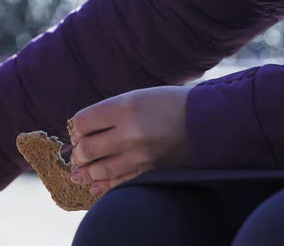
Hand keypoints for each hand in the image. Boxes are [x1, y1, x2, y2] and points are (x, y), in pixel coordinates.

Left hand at [68, 86, 190, 194]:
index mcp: (125, 107)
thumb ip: (110, 112)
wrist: (208, 120)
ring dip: (86, 172)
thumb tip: (82, 130)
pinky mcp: (151, 172)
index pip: (83, 122)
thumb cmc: (169, 104)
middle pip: (87, 148)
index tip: (78, 132)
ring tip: (79, 173)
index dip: (76, 128)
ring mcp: (140, 155)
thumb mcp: (137, 97)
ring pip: (100, 169)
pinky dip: (104, 186)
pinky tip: (94, 187)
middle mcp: (130, 132)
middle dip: (78, 153)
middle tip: (77, 154)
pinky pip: (120, 183)